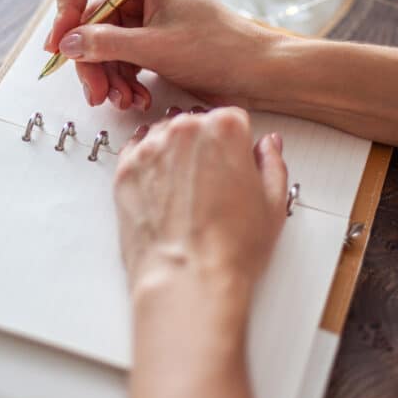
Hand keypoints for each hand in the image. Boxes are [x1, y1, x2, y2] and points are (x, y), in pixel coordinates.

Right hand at [44, 0, 279, 110]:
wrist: (257, 74)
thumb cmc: (219, 49)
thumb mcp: (156, 46)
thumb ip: (106, 44)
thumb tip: (66, 44)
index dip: (65, 8)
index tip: (62, 44)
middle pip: (86, 20)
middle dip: (88, 60)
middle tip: (96, 93)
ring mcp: (141, 19)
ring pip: (99, 46)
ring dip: (106, 78)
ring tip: (124, 102)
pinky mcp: (147, 44)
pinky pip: (117, 61)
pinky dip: (122, 83)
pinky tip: (137, 100)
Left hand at [113, 107, 287, 306]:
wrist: (186, 280)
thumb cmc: (229, 250)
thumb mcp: (273, 204)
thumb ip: (271, 164)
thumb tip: (267, 147)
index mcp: (224, 128)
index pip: (232, 117)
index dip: (236, 141)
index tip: (235, 160)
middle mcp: (184, 130)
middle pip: (196, 122)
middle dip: (204, 145)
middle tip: (212, 181)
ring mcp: (150, 149)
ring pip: (164, 135)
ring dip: (174, 152)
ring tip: (186, 190)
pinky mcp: (124, 170)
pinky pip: (136, 152)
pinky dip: (148, 164)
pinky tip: (162, 189)